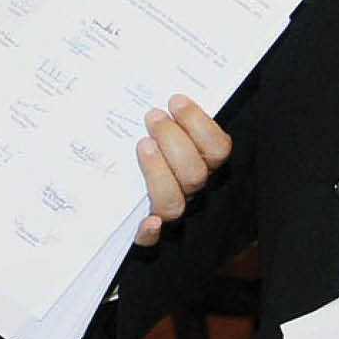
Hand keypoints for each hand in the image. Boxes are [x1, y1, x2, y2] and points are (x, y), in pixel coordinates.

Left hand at [131, 94, 232, 246]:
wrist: (121, 195)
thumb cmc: (148, 149)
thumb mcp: (165, 130)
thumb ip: (172, 117)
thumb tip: (168, 94)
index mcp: (204, 164)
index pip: (217, 149)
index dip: (198, 124)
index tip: (175, 101)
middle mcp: (193, 192)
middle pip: (195, 174)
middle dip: (173, 140)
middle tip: (153, 116)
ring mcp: (171, 215)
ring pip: (175, 202)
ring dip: (158, 172)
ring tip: (142, 144)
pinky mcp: (145, 235)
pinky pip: (151, 243)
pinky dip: (150, 233)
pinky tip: (148, 221)